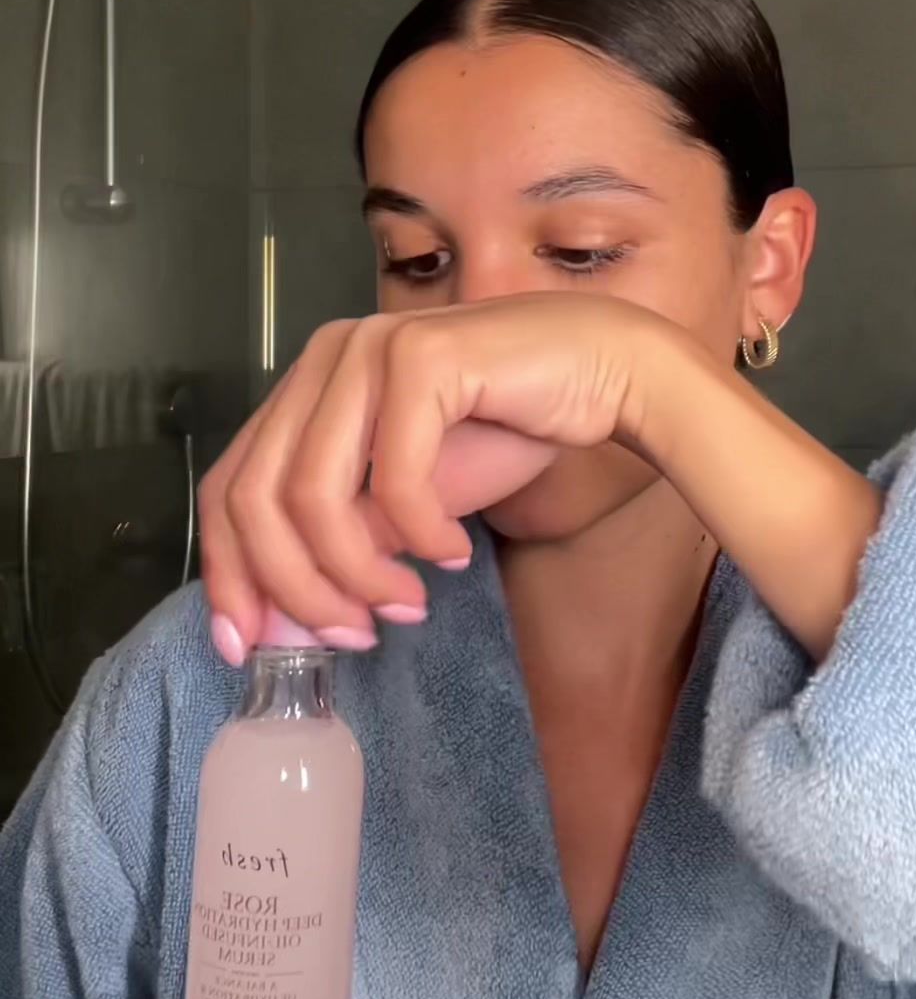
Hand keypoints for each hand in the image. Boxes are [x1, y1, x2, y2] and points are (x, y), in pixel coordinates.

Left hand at [199, 294, 667, 658]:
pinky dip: (421, 532)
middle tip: (350, 637)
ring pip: (313, 493)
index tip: (246, 648)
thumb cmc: (507, 427)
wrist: (605, 368)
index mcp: (309, 384)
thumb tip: (282, 623)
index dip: (228, 573)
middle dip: (296, 587)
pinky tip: (453, 553)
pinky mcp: (422, 356)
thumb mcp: (408, 500)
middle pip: (257, 497)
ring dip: (358, 572)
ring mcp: (369, 349)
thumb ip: (346, 542)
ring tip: (407, 606)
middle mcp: (327, 357)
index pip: (229, 485)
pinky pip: (395, 475)